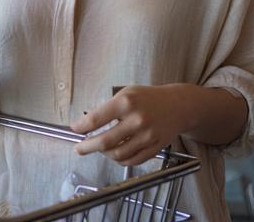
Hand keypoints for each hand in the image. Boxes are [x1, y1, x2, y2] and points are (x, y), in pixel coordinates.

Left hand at [72, 85, 195, 166]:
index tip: (75, 130)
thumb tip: (86, 125)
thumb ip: (108, 108)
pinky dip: (120, 160)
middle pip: (105, 141)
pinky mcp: (155, 147)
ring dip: (104, 154)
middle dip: (87, 147)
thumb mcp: (126, 93)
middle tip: (80, 148)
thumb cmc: (148, 98)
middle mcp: (137, 120)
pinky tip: (115, 154)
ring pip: (118, 154)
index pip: (96, 119)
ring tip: (100, 149)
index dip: (81, 127)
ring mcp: (147, 136)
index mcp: (126, 102)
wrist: (178, 105)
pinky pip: (132, 161)